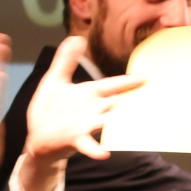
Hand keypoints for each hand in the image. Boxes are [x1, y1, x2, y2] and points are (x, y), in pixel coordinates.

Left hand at [15, 36, 145, 190]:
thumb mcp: (55, 80)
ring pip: (107, 122)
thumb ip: (66, 60)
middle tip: (152, 100)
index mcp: (89, 94)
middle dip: (133, 101)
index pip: (112, 85)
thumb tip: (77, 37)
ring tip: (134, 120)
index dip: (128, 81)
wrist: (38, 136)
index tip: (145, 77)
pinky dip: (96, 149)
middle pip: (116, 104)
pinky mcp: (75, 139)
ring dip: (118, 121)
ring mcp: (86, 126)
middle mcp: (93, 110)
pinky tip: (103, 153)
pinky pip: (88, 145)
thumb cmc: (50, 109)